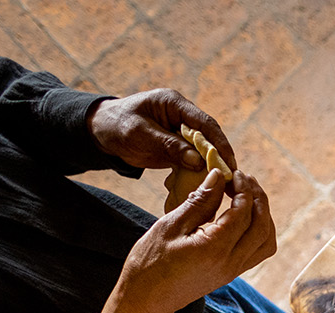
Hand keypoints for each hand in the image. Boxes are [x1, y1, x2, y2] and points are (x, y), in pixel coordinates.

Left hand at [88, 88, 235, 173]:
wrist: (101, 132)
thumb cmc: (117, 126)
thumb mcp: (140, 134)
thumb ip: (169, 146)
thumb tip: (199, 162)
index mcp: (174, 104)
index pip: (205, 122)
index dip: (219, 142)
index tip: (229, 162)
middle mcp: (183, 116)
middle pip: (210, 137)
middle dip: (221, 157)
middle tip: (233, 178)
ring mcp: (182, 131)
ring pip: (205, 149)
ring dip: (214, 166)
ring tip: (227, 185)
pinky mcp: (179, 146)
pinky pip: (195, 159)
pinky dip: (201, 171)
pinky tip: (209, 185)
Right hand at [99, 169, 276, 312]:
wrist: (146, 298)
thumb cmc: (150, 261)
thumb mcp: (170, 226)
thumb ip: (198, 202)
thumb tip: (218, 177)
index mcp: (215, 249)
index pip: (244, 213)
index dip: (243, 189)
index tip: (233, 172)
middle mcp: (231, 262)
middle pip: (263, 226)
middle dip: (258, 198)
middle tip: (244, 179)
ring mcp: (235, 270)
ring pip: (267, 241)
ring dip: (264, 216)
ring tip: (247, 195)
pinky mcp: (232, 273)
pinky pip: (258, 251)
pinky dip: (259, 230)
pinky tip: (243, 215)